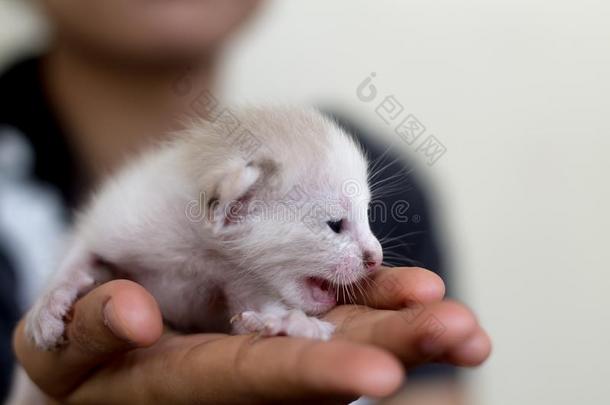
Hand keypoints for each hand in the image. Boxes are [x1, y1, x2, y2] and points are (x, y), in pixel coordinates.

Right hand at [13, 267, 490, 403]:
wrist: (110, 335)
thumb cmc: (82, 355)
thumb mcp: (63, 350)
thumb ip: (87, 332)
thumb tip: (134, 314)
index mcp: (192, 382)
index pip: (259, 380)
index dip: (316, 376)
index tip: (383, 374)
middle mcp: (244, 369)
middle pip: (325, 361)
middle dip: (393, 347)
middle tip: (462, 333)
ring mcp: (268, 340)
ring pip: (343, 332)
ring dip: (403, 324)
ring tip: (461, 321)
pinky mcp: (279, 317)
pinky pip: (334, 306)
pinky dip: (376, 299)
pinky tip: (416, 292)